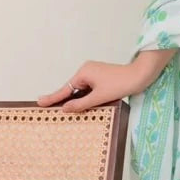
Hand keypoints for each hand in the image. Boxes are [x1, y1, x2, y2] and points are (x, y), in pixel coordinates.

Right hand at [36, 52, 171, 113]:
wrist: (140, 75)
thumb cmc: (121, 83)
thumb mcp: (100, 97)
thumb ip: (82, 104)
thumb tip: (66, 109)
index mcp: (84, 72)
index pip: (65, 89)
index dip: (53, 97)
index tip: (39, 101)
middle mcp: (87, 70)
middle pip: (72, 89)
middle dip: (63, 99)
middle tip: (46, 106)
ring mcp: (94, 73)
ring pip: (81, 90)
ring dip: (76, 99)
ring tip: (62, 109)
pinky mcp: (101, 77)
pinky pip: (88, 88)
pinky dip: (85, 97)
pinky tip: (81, 105)